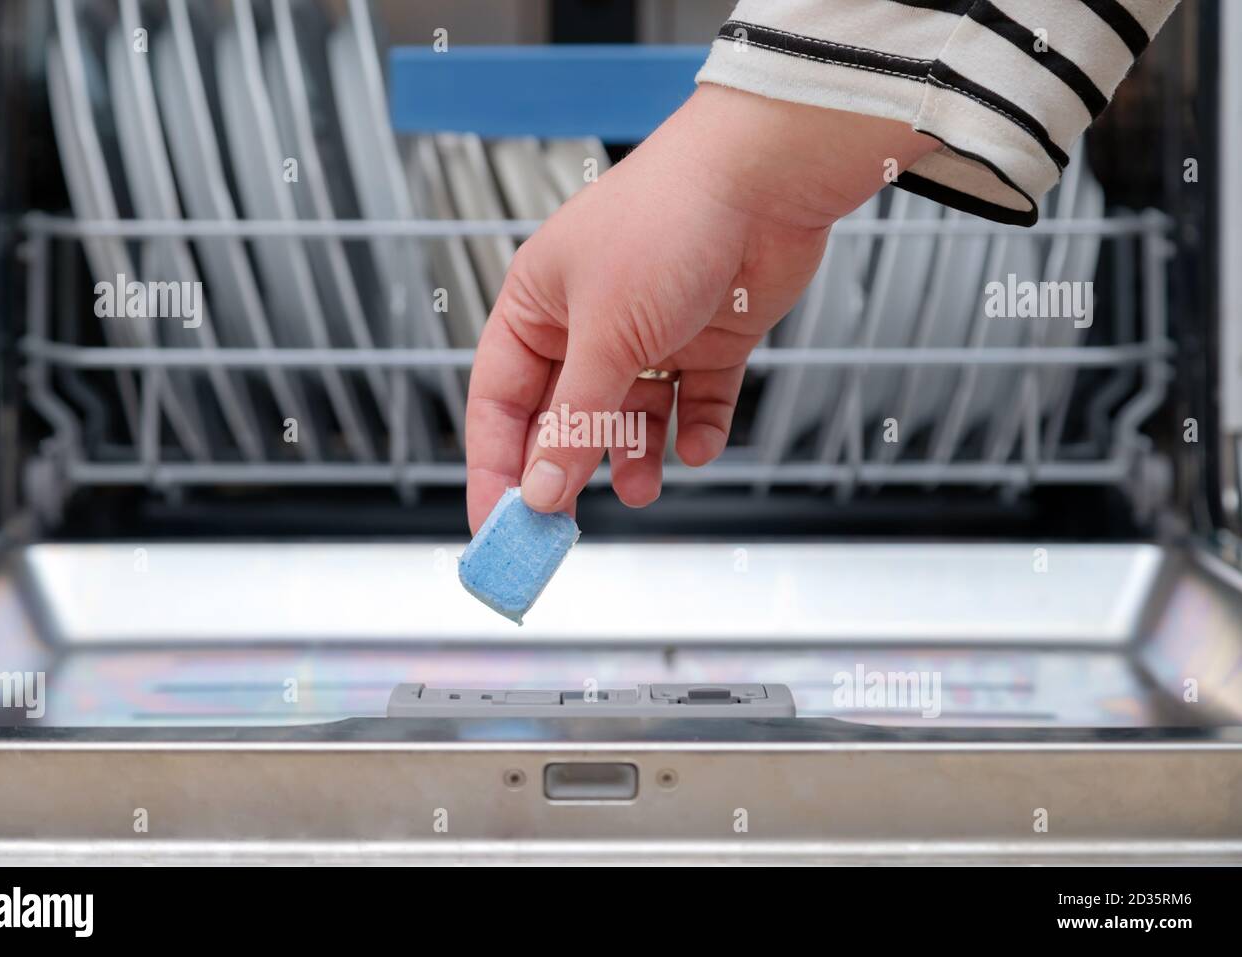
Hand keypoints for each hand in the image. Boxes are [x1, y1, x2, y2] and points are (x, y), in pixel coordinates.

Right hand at [465, 84, 936, 531]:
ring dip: (634, 456)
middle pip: (562, 418)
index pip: (499, 403)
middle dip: (566, 471)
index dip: (495, 468)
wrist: (766, 178)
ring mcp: (650, 332)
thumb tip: (540, 490)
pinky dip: (694, 429)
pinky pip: (691, 402)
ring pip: (630, 418)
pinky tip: (698, 442)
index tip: (498, 526)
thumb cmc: (669, 221)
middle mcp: (588, 323)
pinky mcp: (707, 340)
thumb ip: (574, 421)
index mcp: (537, 307)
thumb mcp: (606, 335)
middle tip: (566, 529)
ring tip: (642, 485)